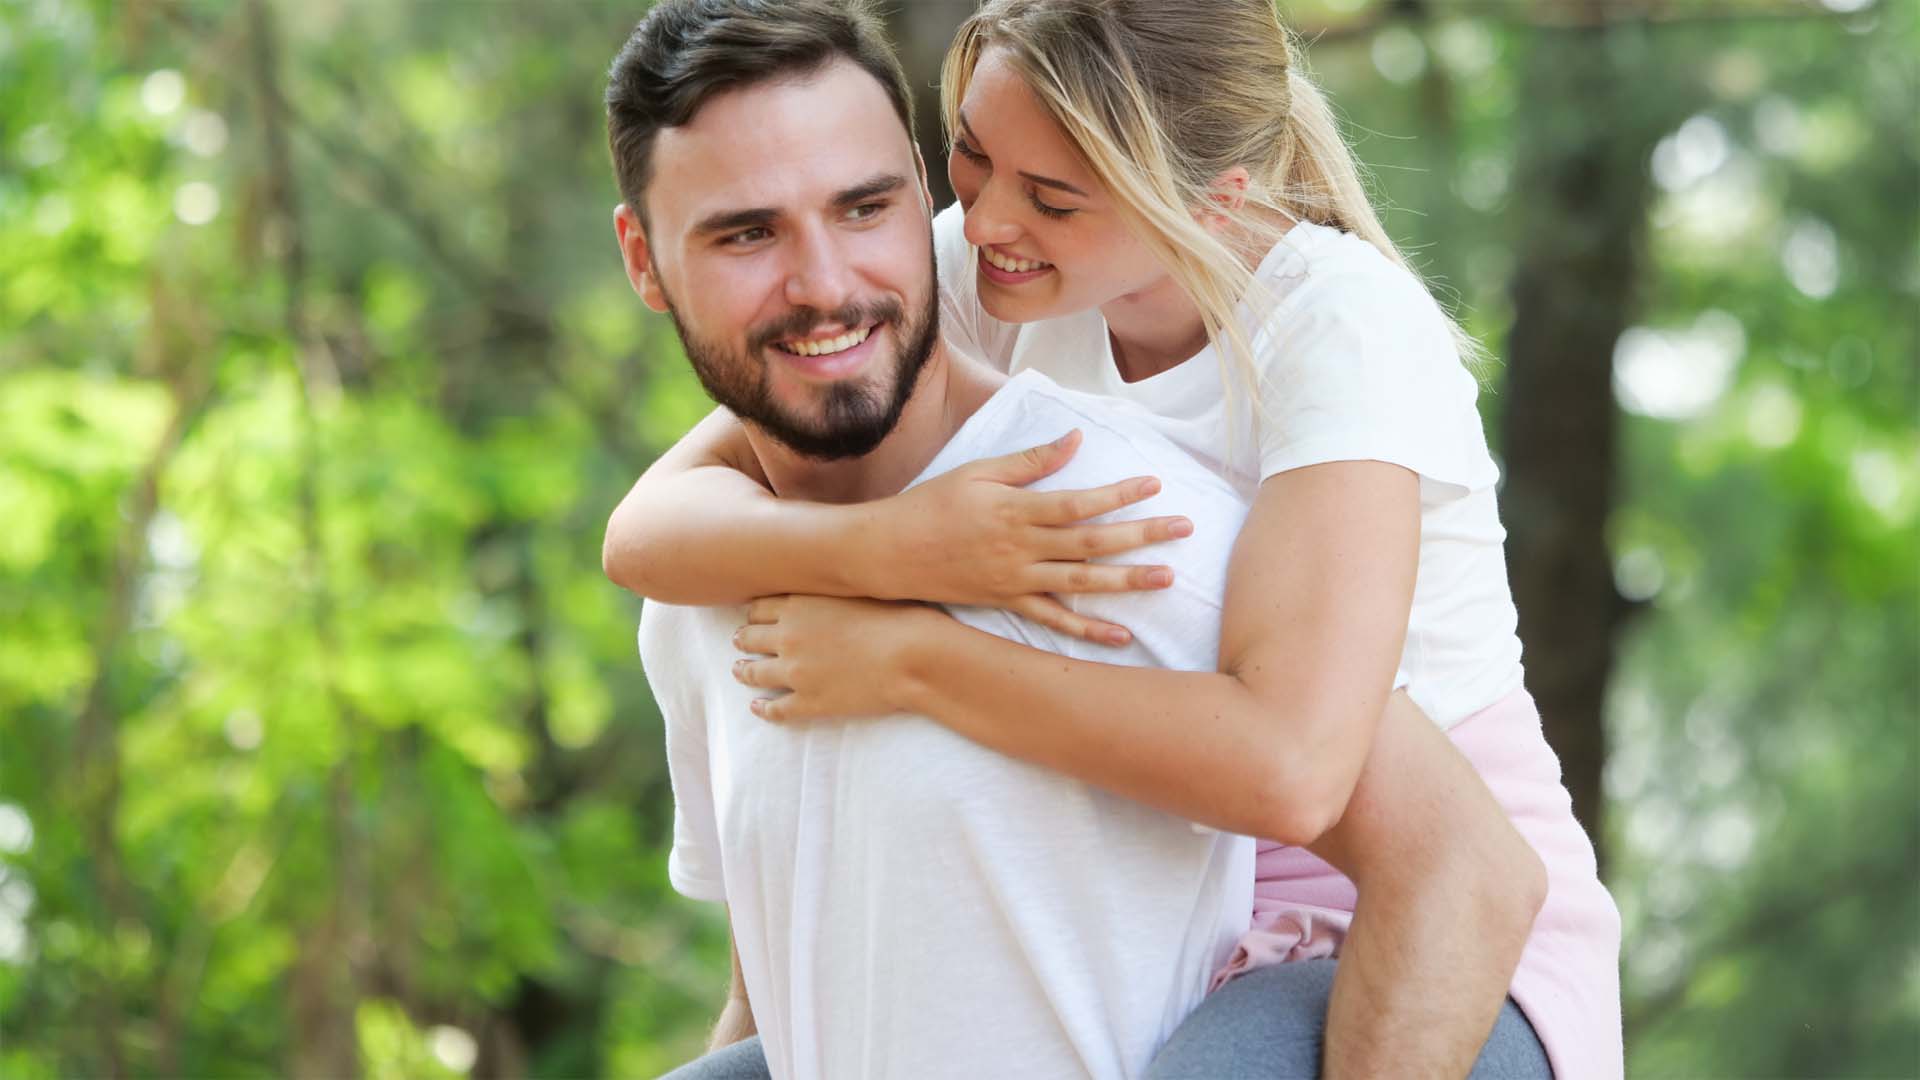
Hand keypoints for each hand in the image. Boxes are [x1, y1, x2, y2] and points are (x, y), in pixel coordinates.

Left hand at [731, 595, 942, 722]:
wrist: (913, 656)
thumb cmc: (897, 616)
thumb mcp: (859, 588)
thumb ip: (832, 587)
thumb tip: (827, 580)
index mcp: (799, 605)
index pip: (758, 607)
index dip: (754, 613)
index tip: (754, 616)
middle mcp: (788, 637)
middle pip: (748, 637)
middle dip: (744, 639)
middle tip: (740, 641)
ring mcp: (796, 672)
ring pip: (754, 673)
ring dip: (744, 672)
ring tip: (740, 671)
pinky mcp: (809, 702)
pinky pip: (775, 709)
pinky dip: (762, 708)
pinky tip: (758, 707)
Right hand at [871, 429, 1193, 645]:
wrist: (887, 553)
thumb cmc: (931, 504)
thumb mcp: (976, 472)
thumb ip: (1029, 461)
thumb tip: (1073, 441)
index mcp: (1014, 510)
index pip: (1077, 502)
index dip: (1118, 495)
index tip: (1154, 485)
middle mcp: (1020, 548)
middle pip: (1091, 543)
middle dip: (1141, 535)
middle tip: (1184, 529)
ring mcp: (1015, 581)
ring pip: (1080, 584)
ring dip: (1126, 581)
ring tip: (1166, 577)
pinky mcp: (1006, 603)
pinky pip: (1053, 621)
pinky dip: (1087, 630)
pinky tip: (1121, 635)